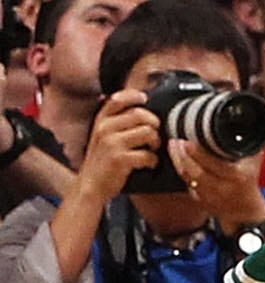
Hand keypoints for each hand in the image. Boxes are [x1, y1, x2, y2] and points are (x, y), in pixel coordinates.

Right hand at [72, 87, 161, 207]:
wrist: (89, 187)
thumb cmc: (100, 162)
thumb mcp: (101, 136)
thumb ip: (115, 122)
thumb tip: (138, 106)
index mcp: (101, 121)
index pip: (118, 99)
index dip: (134, 96)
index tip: (144, 98)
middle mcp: (105, 129)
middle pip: (140, 114)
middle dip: (153, 123)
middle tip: (154, 135)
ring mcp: (112, 143)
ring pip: (147, 131)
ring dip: (155, 142)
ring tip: (152, 149)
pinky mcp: (120, 159)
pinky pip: (147, 154)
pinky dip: (153, 160)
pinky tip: (149, 164)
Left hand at [168, 136, 264, 231]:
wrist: (244, 210)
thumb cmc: (249, 181)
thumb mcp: (254, 161)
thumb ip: (246, 145)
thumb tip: (240, 126)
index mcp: (236, 176)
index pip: (214, 164)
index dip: (199, 154)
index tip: (188, 142)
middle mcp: (221, 187)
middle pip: (195, 171)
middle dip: (182, 155)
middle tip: (176, 140)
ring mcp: (208, 196)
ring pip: (187, 177)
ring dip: (177, 160)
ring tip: (173, 146)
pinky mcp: (198, 199)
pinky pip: (185, 182)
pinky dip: (180, 169)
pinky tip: (176, 158)